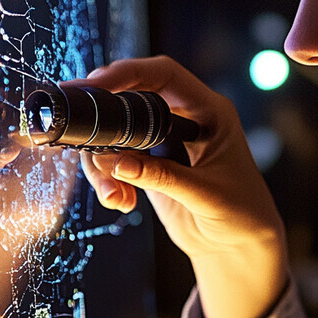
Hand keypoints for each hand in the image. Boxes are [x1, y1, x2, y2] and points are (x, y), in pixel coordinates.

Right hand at [80, 55, 287, 317]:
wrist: (239, 245)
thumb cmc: (241, 214)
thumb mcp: (206, 195)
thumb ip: (162, 177)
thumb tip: (117, 161)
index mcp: (209, 110)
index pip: (164, 74)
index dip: (128, 72)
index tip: (95, 84)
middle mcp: (185, 118)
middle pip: (131, 96)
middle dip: (102, 115)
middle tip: (76, 130)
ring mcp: (164, 140)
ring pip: (116, 132)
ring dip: (103, 162)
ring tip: (114, 195)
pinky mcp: (149, 164)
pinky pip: (114, 160)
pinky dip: (108, 180)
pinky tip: (122, 202)